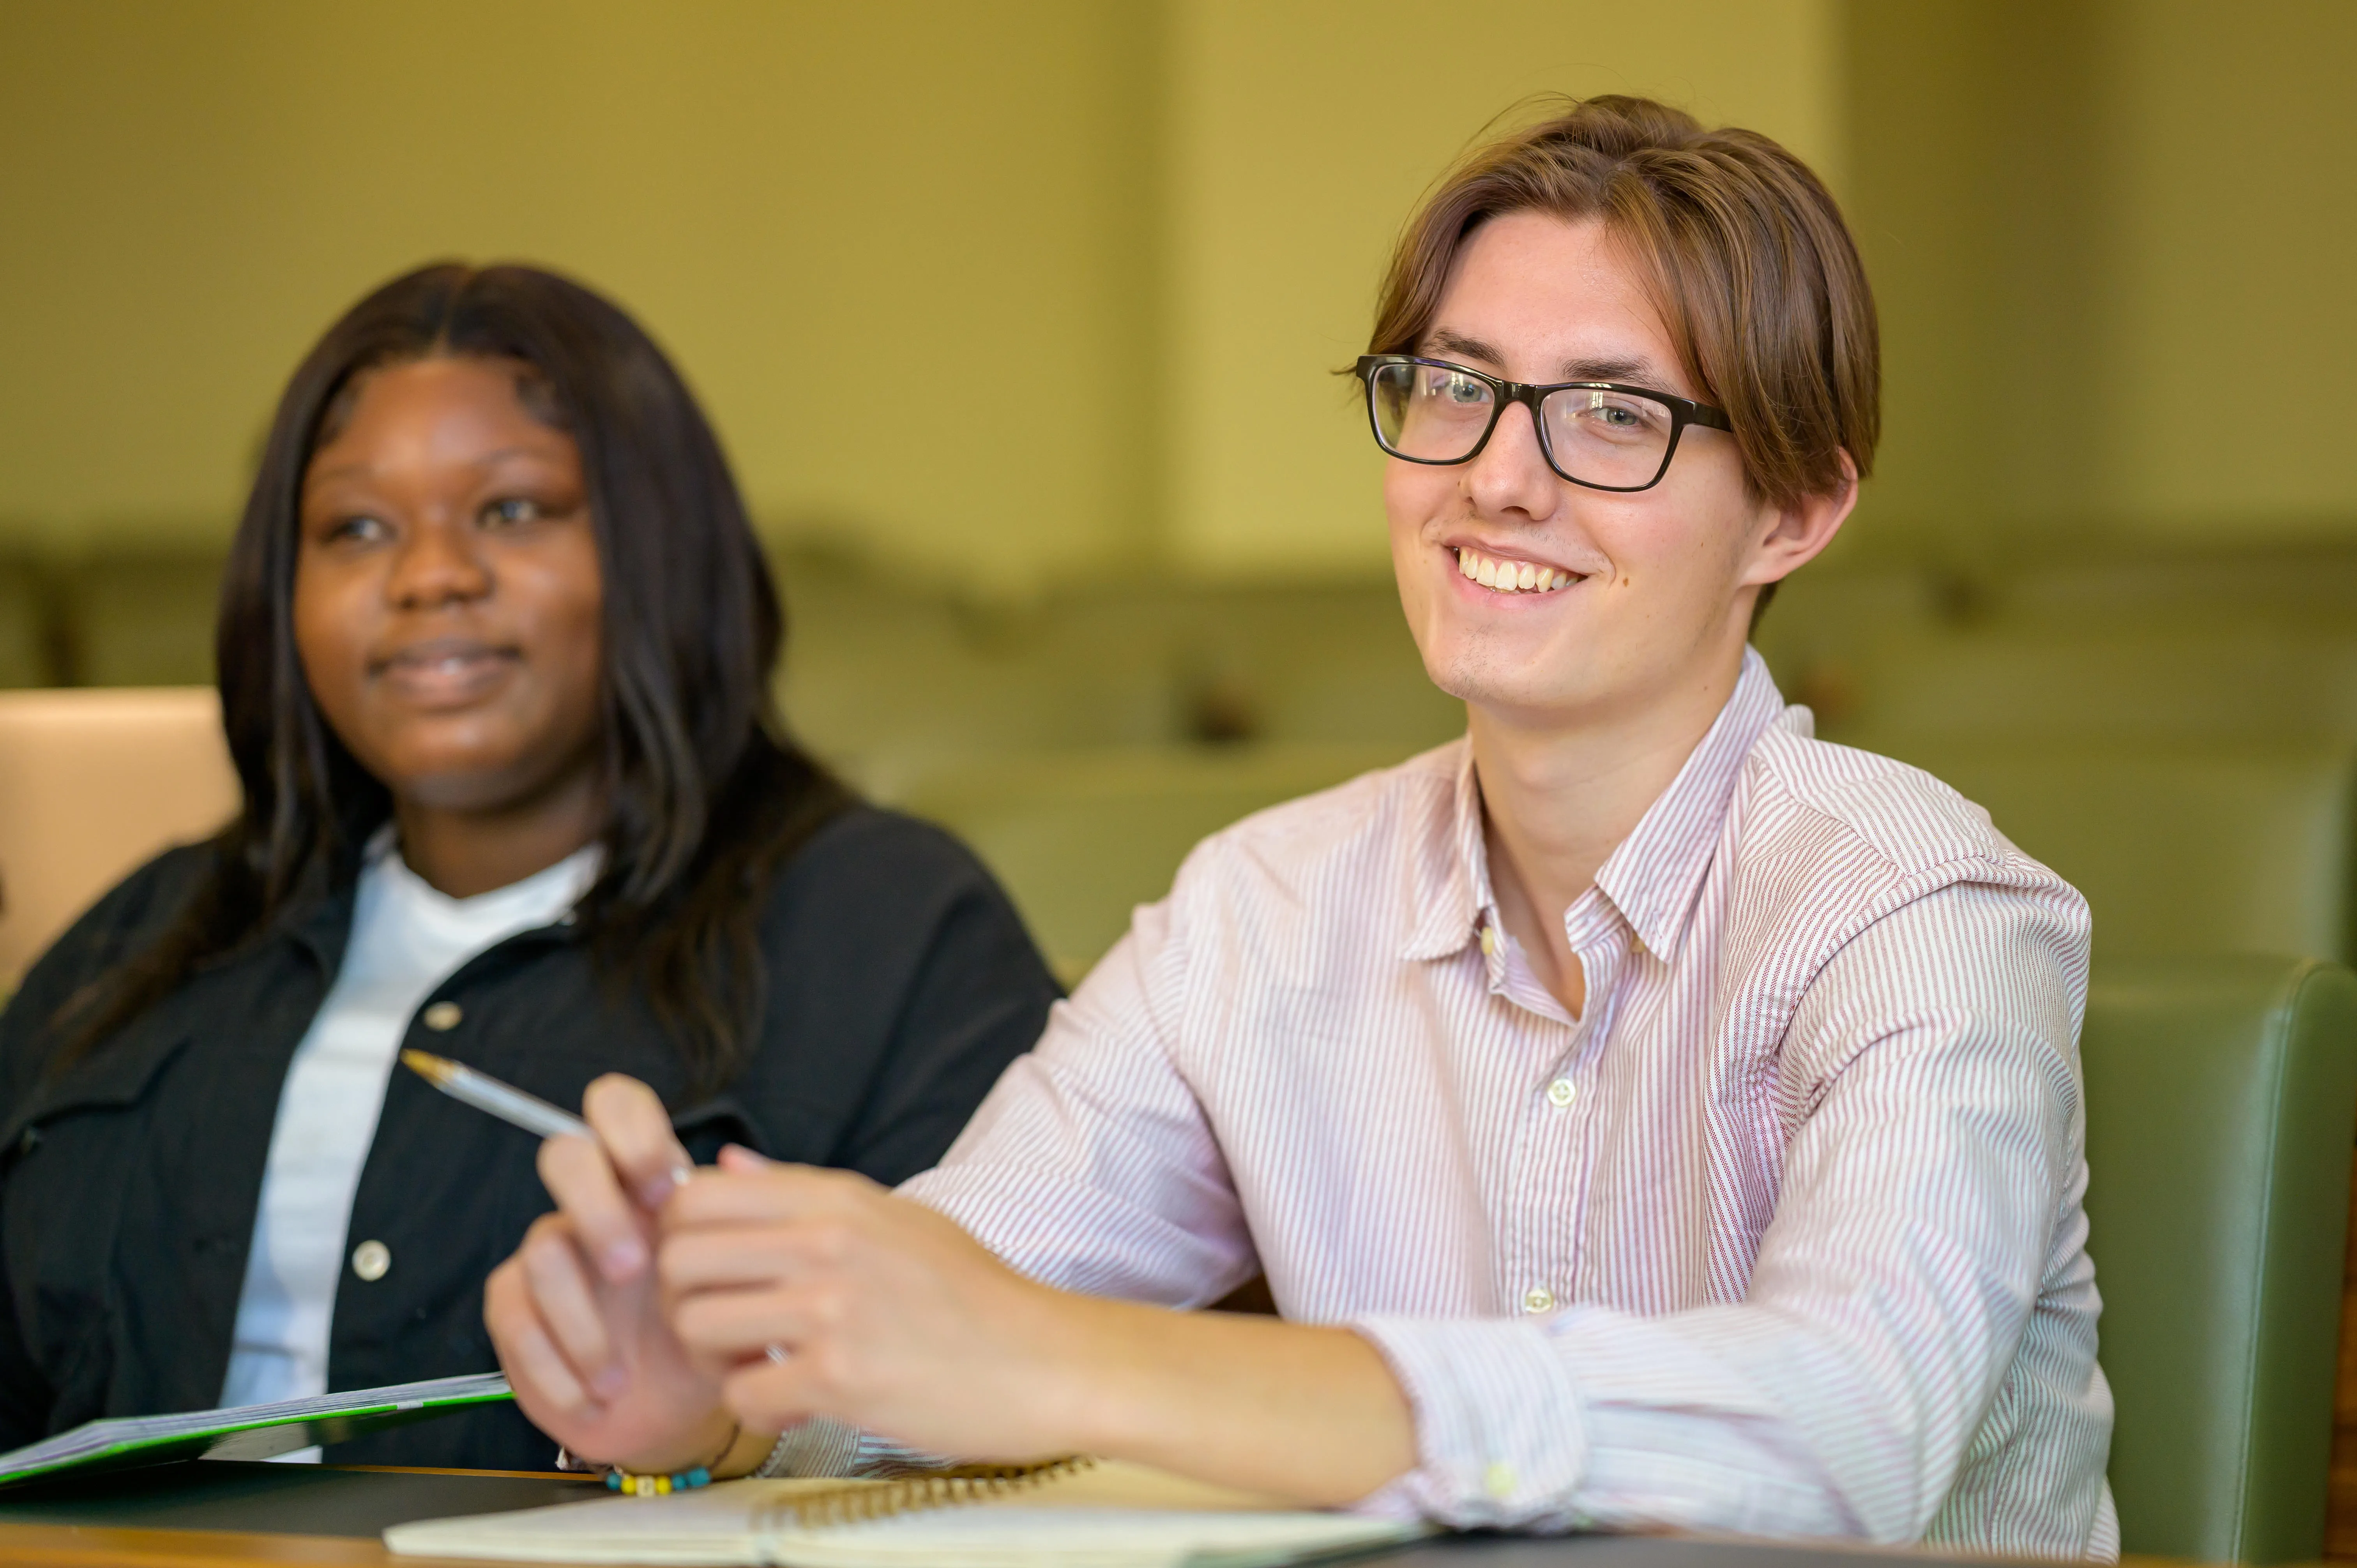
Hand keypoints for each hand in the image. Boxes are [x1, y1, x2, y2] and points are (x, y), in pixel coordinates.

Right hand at [483, 1074, 737, 1469]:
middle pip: (566, 1156)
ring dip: (584, 1323)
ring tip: (618, 1377)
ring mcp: (549, 1252)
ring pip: (543, 1248)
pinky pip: (516, 1317)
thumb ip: (745, 1232)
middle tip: (632, 1269)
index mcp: (648, 1184)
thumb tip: (739, 1168)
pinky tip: (592, 1397)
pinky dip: (557, 1368)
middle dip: (597, 1208)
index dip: (633, 1133)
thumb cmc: (713, 1334)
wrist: (676, 1411)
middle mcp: (593, 1206)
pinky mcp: (515, 1305)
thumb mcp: (743, 1289)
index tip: (666, 1192)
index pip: (618, 1107)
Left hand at [655, 1150, 1417, 1502]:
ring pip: (695, 1326)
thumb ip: (803, 1192)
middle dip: (688, 1299)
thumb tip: (726, 1164)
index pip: (700, 1195)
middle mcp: (827, 1242)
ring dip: (716, 1356)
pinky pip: (741, 1394)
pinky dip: (759, 1405)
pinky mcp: (838, 1377)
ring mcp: (830, 1309)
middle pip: (678, 1259)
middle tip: (728, 1323)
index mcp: (839, 1199)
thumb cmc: (975, 1296)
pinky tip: (797, 1398)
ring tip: (763, 1360)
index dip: (683, 1235)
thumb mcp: (896, 1219)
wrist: (1045, 1361)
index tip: (711, 1267)